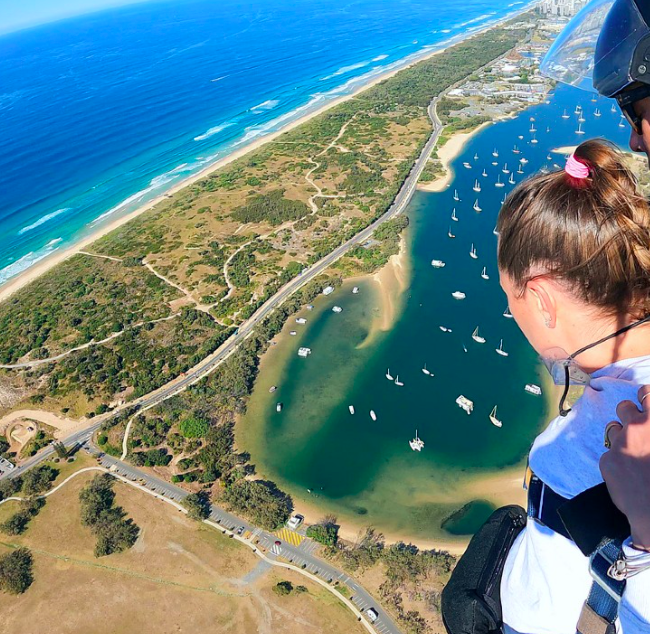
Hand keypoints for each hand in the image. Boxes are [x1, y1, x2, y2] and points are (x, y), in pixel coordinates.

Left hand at [600, 385, 649, 549]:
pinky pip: (609, 452)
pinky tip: (628, 471)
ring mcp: (619, 444)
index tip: (644, 401)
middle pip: (624, 407)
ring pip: (613, 429)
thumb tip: (648, 421)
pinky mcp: (607, 460)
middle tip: (636, 426)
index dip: (644, 396)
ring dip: (621, 436)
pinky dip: (617, 459)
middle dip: (629, 414)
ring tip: (633, 452)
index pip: (646, 393)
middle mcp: (636, 428)